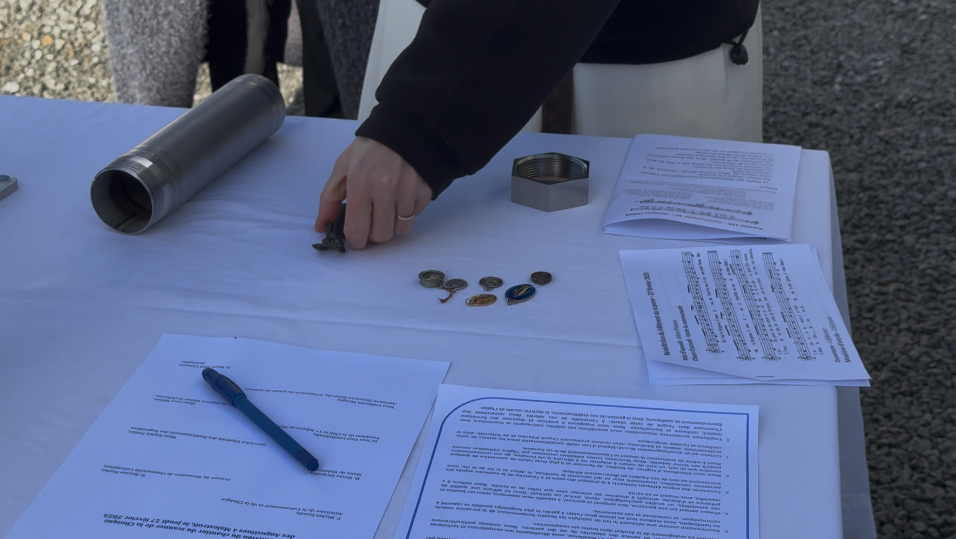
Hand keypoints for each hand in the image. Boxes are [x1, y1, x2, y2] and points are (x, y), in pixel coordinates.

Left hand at [315, 137, 431, 248]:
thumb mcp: (343, 166)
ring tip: (388, 206)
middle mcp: (384, 188)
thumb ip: (330, 198)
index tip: (357, 237)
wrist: (404, 129)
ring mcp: (407, 190)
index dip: (356, 240)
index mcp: (359, 183)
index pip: (357, 230)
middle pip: (381, 236)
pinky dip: (407, 212)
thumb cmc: (369, 149)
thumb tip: (321, 226)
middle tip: (372, 220)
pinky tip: (402, 196)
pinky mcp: (424, 190)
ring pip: (400, 230)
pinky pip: (414, 216)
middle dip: (375, 233)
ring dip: (392, 224)